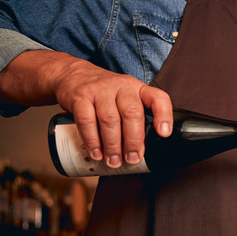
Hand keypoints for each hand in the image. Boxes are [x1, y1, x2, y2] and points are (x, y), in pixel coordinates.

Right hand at [0, 50, 172, 167]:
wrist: (72, 74)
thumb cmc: (106, 93)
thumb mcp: (127, 97)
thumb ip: (137, 117)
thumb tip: (144, 150)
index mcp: (138, 89)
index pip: (157, 98)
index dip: (163, 115)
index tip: (164, 134)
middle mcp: (121, 87)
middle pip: (132, 114)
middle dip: (134, 141)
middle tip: (133, 159)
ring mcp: (100, 90)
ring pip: (110, 120)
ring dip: (113, 145)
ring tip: (114, 161)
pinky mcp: (80, 97)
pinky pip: (87, 121)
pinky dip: (92, 140)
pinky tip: (96, 153)